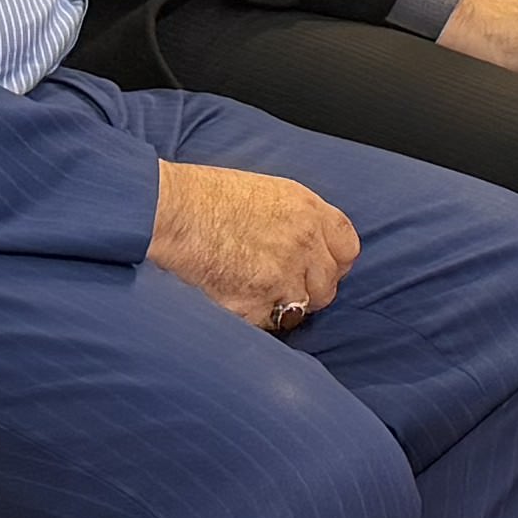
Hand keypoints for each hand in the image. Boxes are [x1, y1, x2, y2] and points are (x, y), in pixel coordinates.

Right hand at [150, 157, 358, 329]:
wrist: (169, 212)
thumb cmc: (205, 197)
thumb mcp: (266, 193)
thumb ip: (297, 219)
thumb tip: (310, 244)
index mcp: (309, 212)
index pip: (348, 249)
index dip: (333, 262)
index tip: (319, 268)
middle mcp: (303, 245)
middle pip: (328, 285)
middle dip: (309, 288)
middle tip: (278, 283)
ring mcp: (282, 278)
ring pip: (301, 309)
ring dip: (282, 306)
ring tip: (250, 289)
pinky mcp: (256, 305)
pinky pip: (267, 323)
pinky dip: (252, 317)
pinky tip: (231, 296)